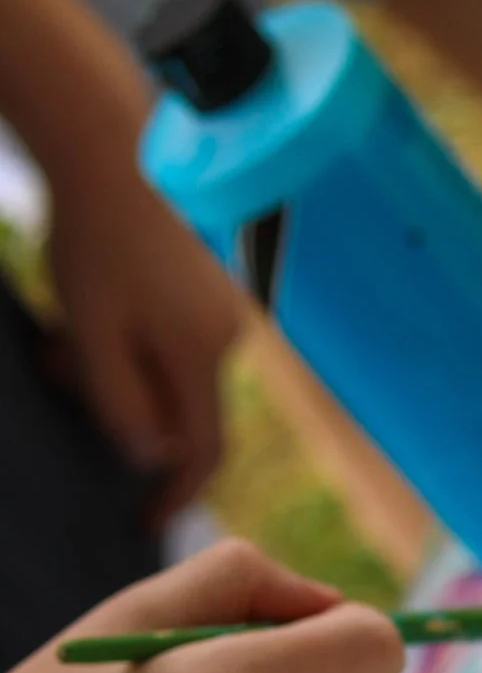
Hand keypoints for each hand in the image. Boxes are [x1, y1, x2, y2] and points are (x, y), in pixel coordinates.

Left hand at [44, 162, 242, 516]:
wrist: (108, 149)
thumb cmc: (92, 241)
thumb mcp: (92, 334)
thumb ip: (120, 403)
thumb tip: (146, 457)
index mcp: (203, 356)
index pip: (201, 451)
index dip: (176, 494)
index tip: (146, 522)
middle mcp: (227, 339)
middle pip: (178, 408)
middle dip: (124, 410)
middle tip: (63, 377)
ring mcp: (221, 309)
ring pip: (168, 371)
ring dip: (117, 370)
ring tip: (63, 336)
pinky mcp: (205, 286)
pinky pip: (169, 338)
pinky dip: (129, 340)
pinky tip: (88, 310)